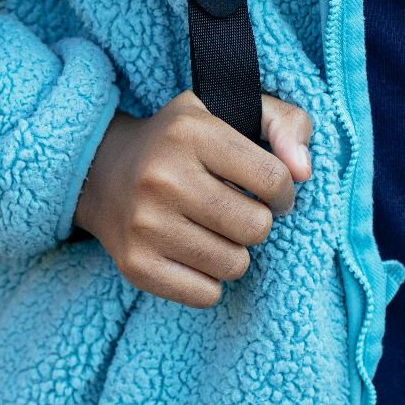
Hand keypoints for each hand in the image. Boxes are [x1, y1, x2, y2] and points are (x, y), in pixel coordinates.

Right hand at [73, 90, 313, 307]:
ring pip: (234, 265)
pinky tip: (194, 253)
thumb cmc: (182, 142)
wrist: (101, 170)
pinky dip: (209, 280)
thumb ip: (285, 124)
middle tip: (237, 211)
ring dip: (234, 253)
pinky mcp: (135, 265)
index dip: (283, 193)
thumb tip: (303, 171)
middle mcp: (162, 177)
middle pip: (256, 227)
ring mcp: (145, 224)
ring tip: (214, 231)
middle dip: (256, 222)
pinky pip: (205, 294)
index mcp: (190, 132)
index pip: (274, 179)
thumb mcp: (231, 109)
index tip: (269, 192)